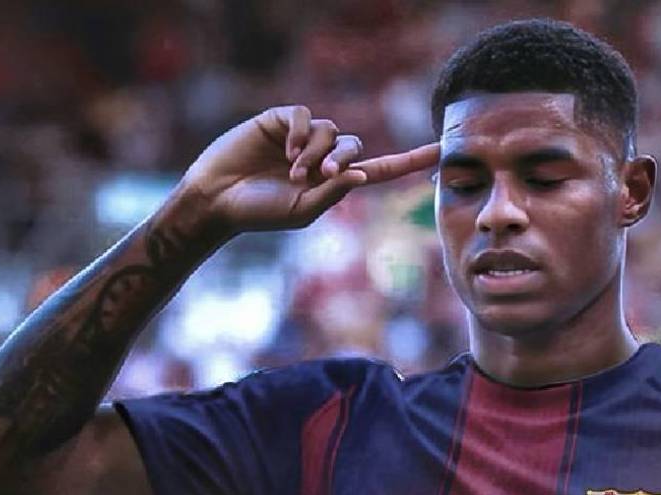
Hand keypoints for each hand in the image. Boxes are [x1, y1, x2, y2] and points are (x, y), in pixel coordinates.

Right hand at [173, 105, 439, 236]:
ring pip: (330, 130)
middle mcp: (322, 157)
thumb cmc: (259, 213)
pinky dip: (300, 131)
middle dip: (341, 158)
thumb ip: (332, 193)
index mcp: (334, 182)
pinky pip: (303, 115)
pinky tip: (285, 148)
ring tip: (292, 169)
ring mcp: (302, 137)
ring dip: (316, 150)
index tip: (442, 149)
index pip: (380, 168)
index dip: (410, 159)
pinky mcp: (280, 121)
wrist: (218, 199)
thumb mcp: (302, 211)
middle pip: (353, 145)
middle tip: (320, 175)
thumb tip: (362, 175)